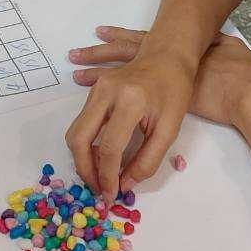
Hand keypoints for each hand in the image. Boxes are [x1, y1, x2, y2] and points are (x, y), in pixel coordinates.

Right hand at [65, 27, 195, 196]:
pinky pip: (80, 121)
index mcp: (130, 101)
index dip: (107, 176)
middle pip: (80, 138)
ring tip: (98, 175)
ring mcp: (97, 89)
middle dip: (84, 169)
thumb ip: (148, 161)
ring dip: (82, 158)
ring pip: (75, 131)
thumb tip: (125, 184)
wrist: (168, 56)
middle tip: (96, 189)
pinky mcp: (94, 89)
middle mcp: (107, 93)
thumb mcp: (170, 129)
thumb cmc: (175, 92)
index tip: (111, 195)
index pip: (109, 147)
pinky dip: (85, 144)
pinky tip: (97, 156)